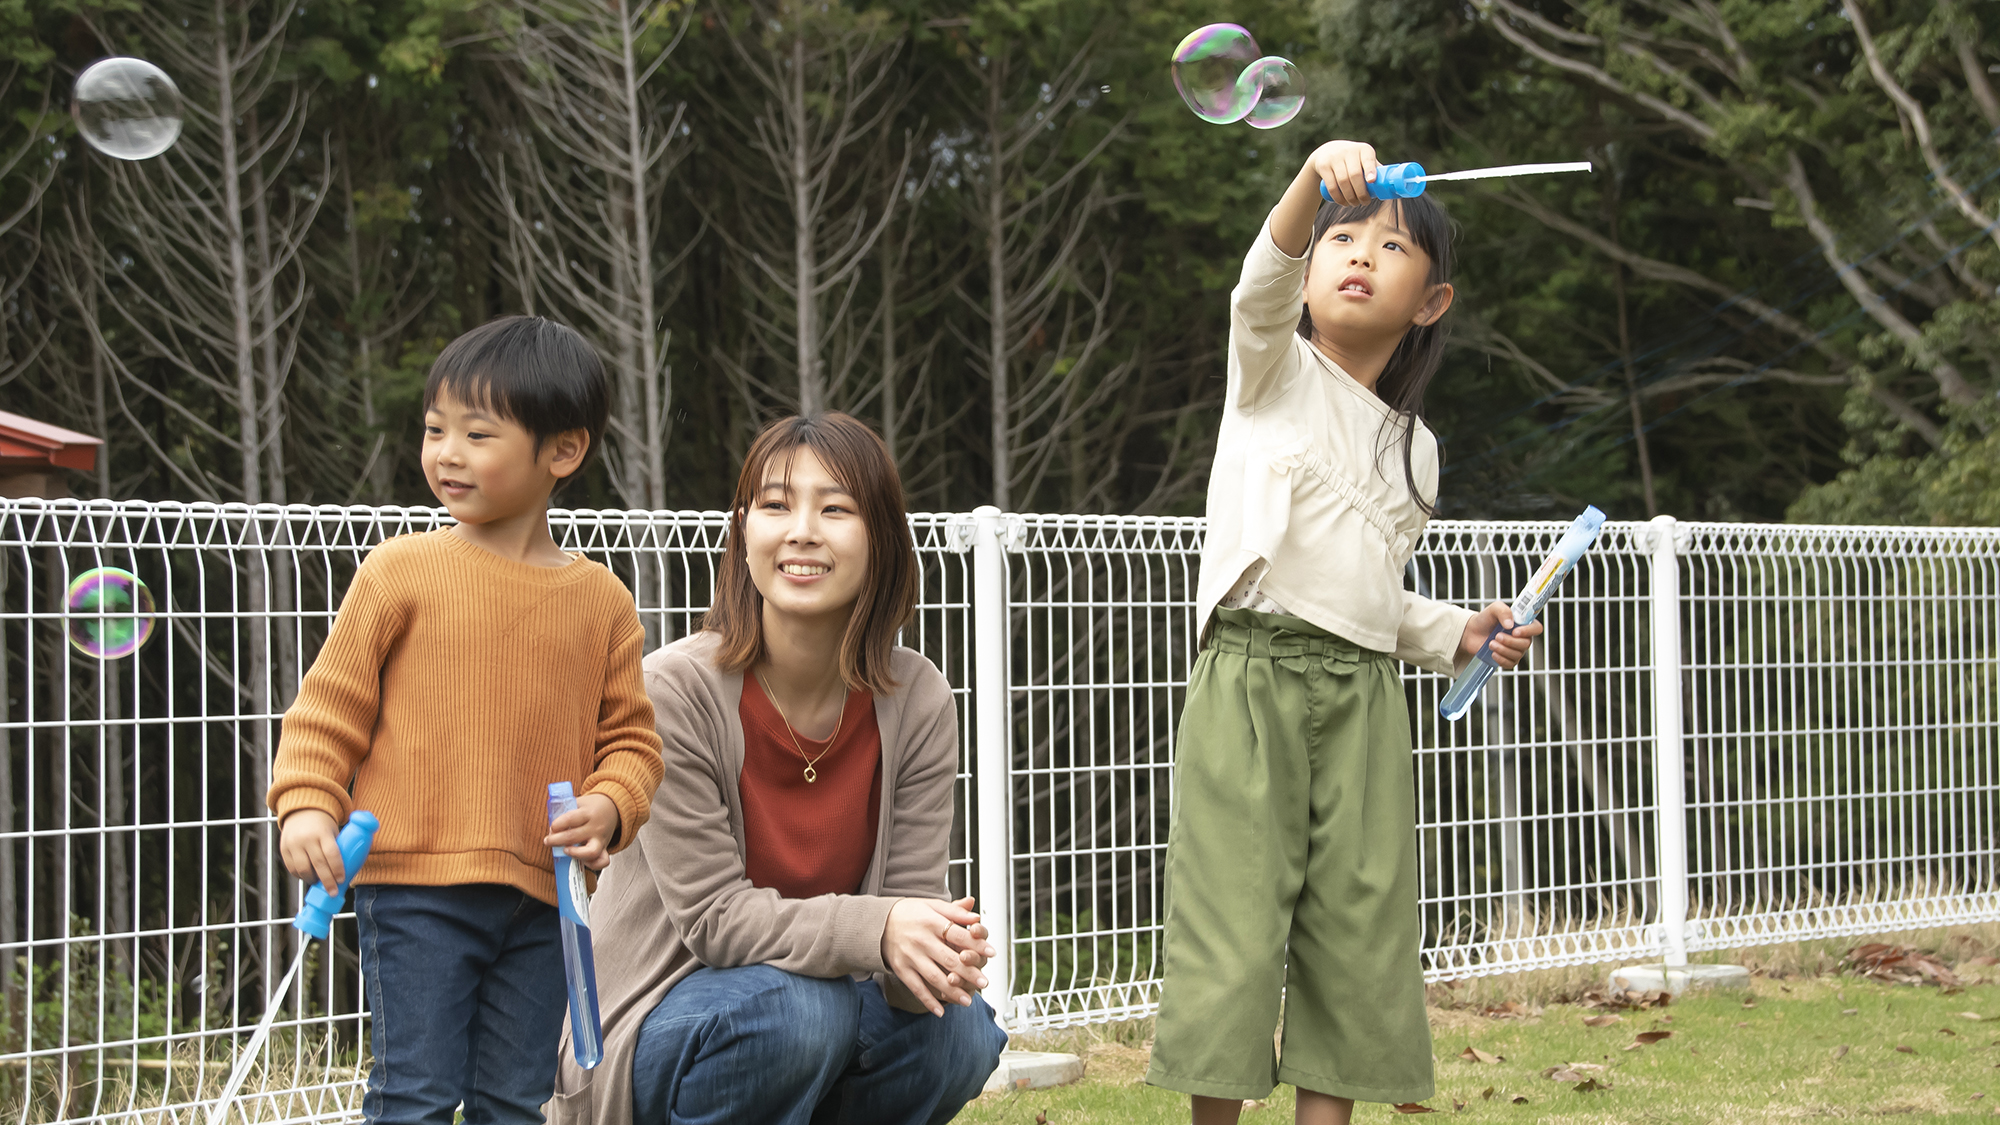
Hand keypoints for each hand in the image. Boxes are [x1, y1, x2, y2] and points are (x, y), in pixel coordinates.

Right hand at [279, 809, 343, 894]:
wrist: (301, 811)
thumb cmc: (323, 825)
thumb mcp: (334, 830)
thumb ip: (340, 847)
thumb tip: (351, 870)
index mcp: (323, 832)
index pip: (332, 854)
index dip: (337, 869)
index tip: (341, 880)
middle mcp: (306, 838)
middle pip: (318, 865)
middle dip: (327, 881)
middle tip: (332, 892)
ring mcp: (293, 844)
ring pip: (302, 869)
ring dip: (312, 880)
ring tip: (320, 883)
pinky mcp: (284, 849)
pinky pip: (292, 868)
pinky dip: (301, 876)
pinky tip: (309, 876)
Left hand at [544, 792, 619, 870]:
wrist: (613, 808)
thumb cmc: (591, 807)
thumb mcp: (579, 802)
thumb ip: (565, 812)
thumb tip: (551, 828)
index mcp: (588, 813)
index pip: (570, 819)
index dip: (557, 825)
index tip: (552, 827)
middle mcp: (595, 827)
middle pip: (573, 837)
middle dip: (556, 840)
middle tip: (548, 841)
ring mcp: (601, 839)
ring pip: (590, 852)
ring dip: (574, 853)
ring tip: (565, 850)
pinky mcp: (604, 848)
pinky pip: (602, 861)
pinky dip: (592, 865)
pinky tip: (582, 860)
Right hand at [881, 896, 996, 1015]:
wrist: (877, 923)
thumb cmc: (909, 913)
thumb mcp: (931, 906)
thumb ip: (955, 911)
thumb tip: (976, 916)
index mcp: (931, 922)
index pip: (958, 935)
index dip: (976, 944)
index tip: (992, 953)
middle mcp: (921, 940)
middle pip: (949, 959)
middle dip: (968, 972)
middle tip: (984, 982)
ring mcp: (910, 956)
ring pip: (934, 977)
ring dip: (952, 990)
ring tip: (968, 1000)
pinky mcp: (901, 969)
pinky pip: (916, 987)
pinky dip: (928, 1000)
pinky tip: (940, 1011)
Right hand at [1307, 139, 1378, 206]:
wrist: (1326, 151)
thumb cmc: (1353, 159)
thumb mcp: (1364, 159)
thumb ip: (1376, 169)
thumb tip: (1395, 186)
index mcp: (1364, 150)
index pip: (1367, 159)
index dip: (1370, 170)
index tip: (1372, 181)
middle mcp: (1349, 151)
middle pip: (1355, 175)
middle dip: (1360, 193)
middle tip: (1364, 202)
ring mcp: (1335, 158)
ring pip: (1343, 182)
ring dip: (1350, 197)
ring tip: (1354, 204)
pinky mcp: (1323, 165)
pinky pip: (1331, 185)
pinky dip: (1338, 197)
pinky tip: (1343, 203)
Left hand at [1460, 602, 1543, 670]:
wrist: (1472, 632)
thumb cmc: (1485, 619)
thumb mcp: (1494, 609)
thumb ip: (1503, 611)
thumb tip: (1510, 624)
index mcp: (1523, 624)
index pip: (1536, 628)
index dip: (1529, 631)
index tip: (1515, 631)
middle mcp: (1522, 637)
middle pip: (1526, 643)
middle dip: (1510, 641)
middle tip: (1496, 636)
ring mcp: (1516, 650)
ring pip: (1517, 654)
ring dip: (1503, 649)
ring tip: (1491, 643)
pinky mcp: (1508, 659)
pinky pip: (1510, 664)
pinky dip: (1501, 659)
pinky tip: (1493, 653)